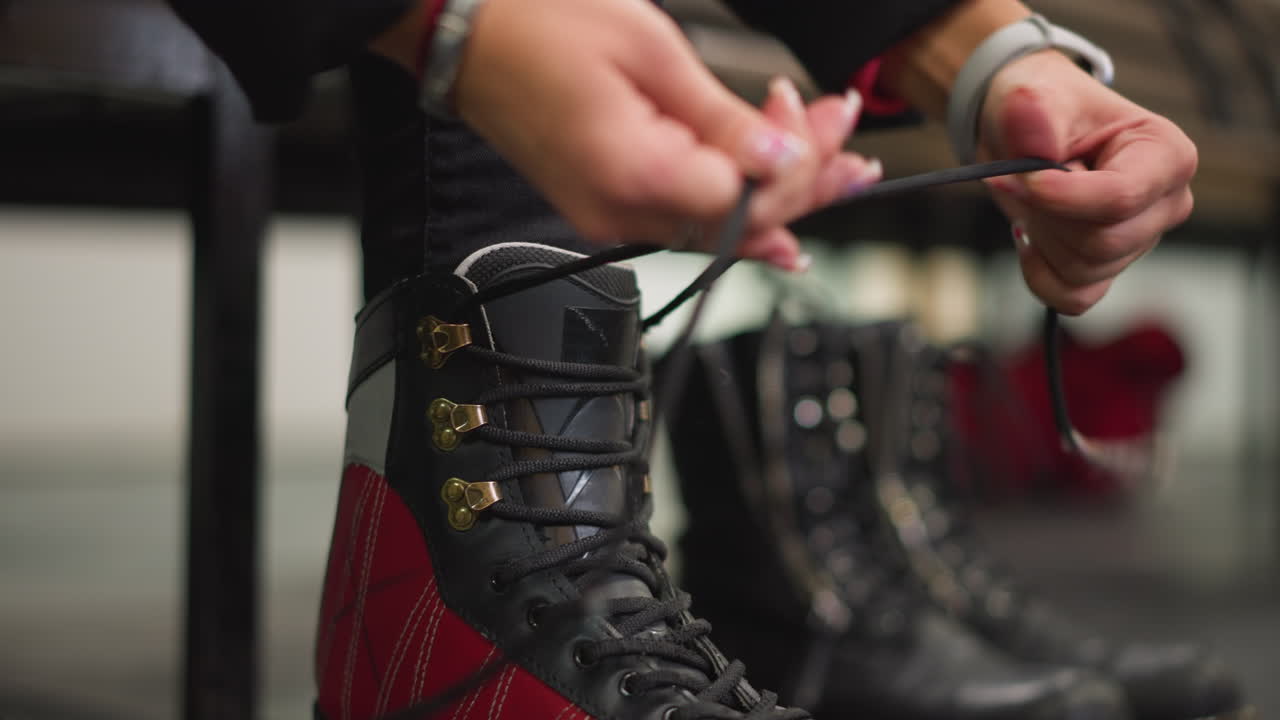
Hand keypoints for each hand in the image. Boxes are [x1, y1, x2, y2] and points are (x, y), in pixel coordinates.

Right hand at [452, 0, 880, 268]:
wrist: (462, 28)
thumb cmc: (537, 22)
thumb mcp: (651, 51)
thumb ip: (723, 119)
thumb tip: (784, 160)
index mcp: (634, 175)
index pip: (750, 198)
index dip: (800, 164)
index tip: (825, 116)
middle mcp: (620, 211)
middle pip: (740, 220)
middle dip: (804, 179)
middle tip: (848, 137)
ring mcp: (609, 213)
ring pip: (718, 225)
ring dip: (778, 192)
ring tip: (832, 160)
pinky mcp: (604, 202)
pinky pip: (685, 220)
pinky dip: (734, 208)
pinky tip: (776, 217)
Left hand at [978, 50, 1197, 314]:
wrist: (1025, 130)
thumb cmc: (1040, 108)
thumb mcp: (1030, 95)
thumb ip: (1032, 110)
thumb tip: (1034, 135)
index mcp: (1165, 154)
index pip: (1121, 198)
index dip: (1061, 197)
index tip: (1018, 178)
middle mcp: (1165, 203)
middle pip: (1102, 242)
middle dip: (1048, 217)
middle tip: (1024, 181)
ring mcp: (1140, 240)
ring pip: (1083, 270)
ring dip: (1041, 239)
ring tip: (1034, 199)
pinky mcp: (1110, 267)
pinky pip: (1073, 297)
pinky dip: (1040, 275)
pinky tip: (1030, 239)